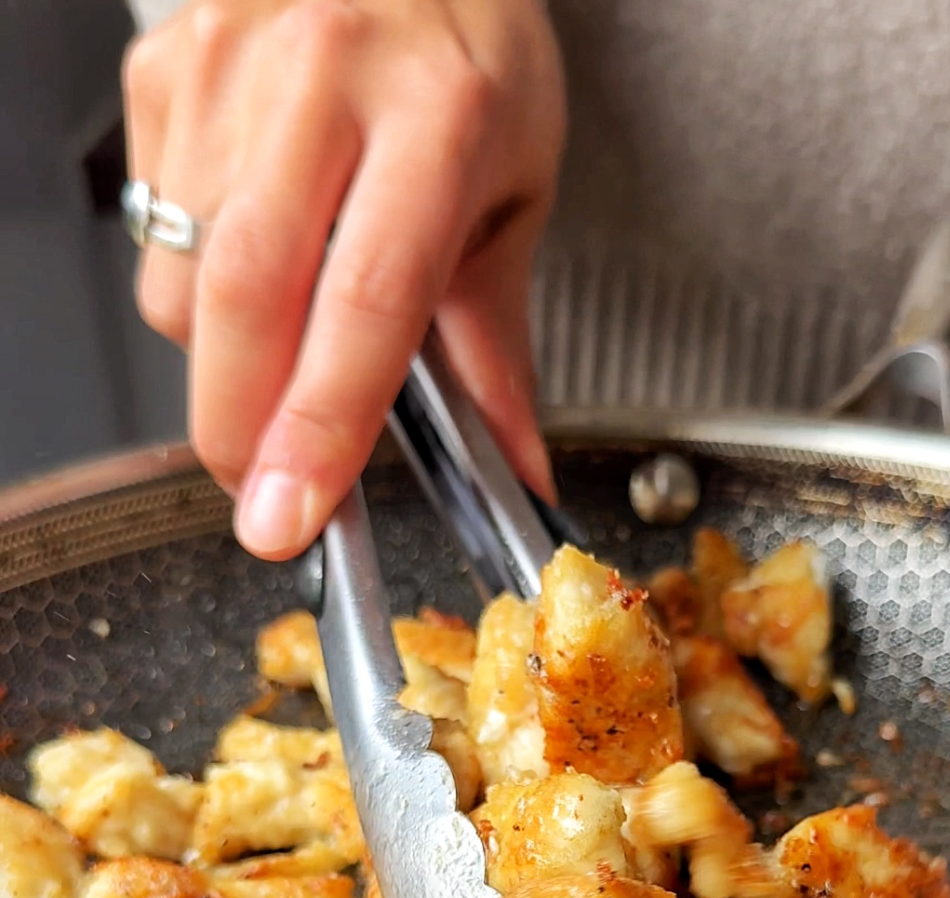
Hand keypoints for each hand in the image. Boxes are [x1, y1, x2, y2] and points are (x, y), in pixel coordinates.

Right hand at [124, 0, 564, 557]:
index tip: (291, 513)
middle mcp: (322, 79)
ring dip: (228, 358)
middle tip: (263, 493)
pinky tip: (259, 244)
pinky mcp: (164, 73)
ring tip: (292, 324)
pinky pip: (153, 233)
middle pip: (243, 299)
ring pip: (184, 283)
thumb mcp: (516, 187)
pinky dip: (199, 283)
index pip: (367, 302)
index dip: (321, 426)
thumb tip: (511, 468)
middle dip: (238, 430)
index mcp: (438, 116)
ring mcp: (228, 70)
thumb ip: (498, 342)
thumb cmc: (468, 51)